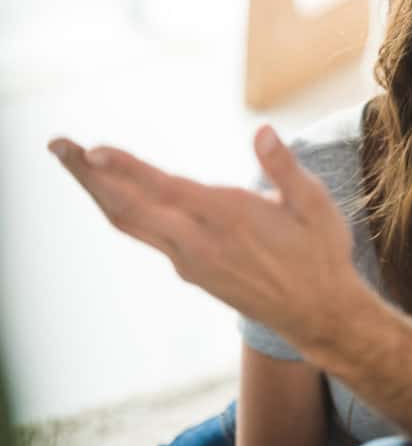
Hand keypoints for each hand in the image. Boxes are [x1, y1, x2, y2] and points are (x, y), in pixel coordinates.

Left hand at [46, 126, 358, 354]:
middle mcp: (199, 242)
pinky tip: (119, 197)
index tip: (92, 150)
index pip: (165, 189)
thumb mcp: (315, 205)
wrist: (317, 314)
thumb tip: (262, 130)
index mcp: (230, 218)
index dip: (125, 169)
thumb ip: (284, 167)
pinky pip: (147, 236)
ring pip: (132, 223)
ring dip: (99, 192)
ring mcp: (191, 261)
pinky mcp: (192, 272)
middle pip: (129, 206)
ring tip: (75, 164)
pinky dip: (123, 210)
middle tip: (57, 145)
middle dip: (89, 175)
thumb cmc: (321, 254)